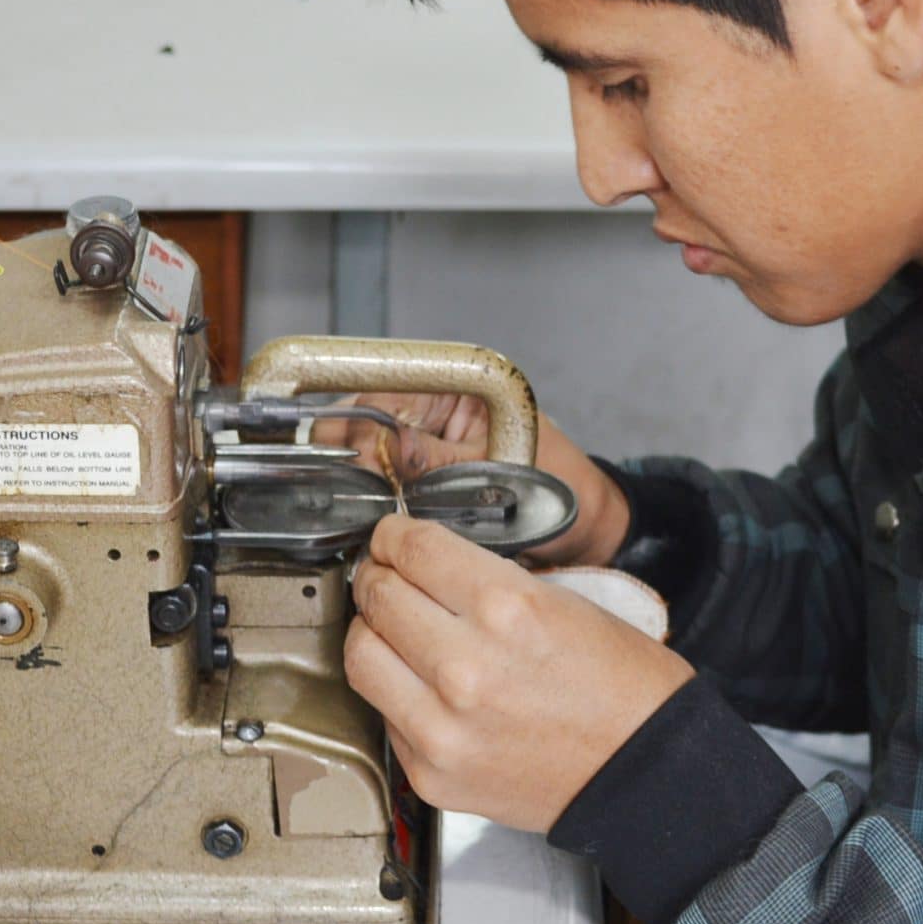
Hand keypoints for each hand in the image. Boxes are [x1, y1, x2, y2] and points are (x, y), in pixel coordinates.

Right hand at [311, 391, 629, 567]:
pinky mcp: (430, 486)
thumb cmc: (566, 491)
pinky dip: (377, 504)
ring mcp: (433, 450)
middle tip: (340, 487)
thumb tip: (388, 448)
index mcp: (461, 391)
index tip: (331, 446)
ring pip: (374, 459)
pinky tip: (366, 520)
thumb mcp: (502, 472)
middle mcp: (441, 415)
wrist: (591, 533)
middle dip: (351, 453)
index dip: (354, 418)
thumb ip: (442, 462)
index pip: (388, 389)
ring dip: (361, 482)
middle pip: (369, 423)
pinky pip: (390, 489)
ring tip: (353, 506)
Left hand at [347, 514, 692, 831]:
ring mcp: (441, 726)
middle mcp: (464, 667)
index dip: (393, 535)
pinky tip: (419, 683)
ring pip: (360, 655)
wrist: (645, 771)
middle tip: (386, 576)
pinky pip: (383, 713)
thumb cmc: (622, 688)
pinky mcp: (431, 772)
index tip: (391, 538)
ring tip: (392, 628)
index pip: (411, 549)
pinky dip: (394, 691)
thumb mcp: (564, 600)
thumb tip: (426, 565)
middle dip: (379, 576)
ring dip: (372, 632)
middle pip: (377, 595)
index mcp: (505, 609)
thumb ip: (486, 580)